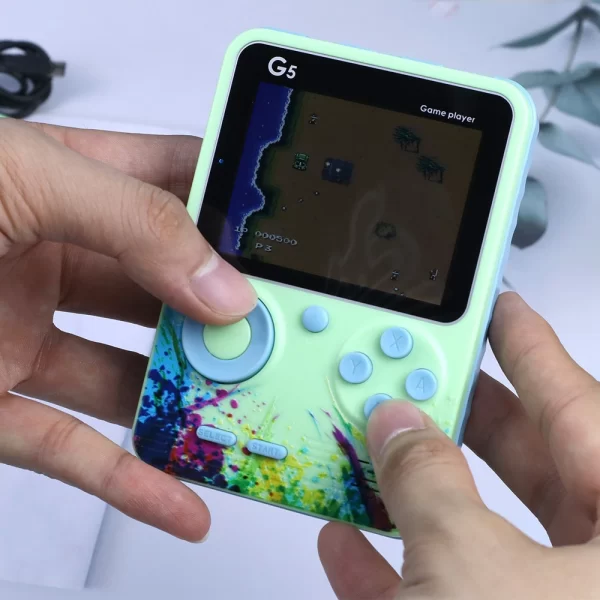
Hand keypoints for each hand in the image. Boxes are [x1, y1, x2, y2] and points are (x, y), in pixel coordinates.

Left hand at [0, 118, 255, 541]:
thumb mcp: (11, 180)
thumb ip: (130, 219)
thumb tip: (222, 283)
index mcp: (65, 184)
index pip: (174, 181)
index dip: (234, 199)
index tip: (289, 232)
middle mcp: (58, 258)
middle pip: (171, 290)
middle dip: (227, 316)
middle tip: (279, 336)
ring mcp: (31, 334)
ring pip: (136, 376)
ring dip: (192, 402)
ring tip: (247, 416)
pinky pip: (80, 447)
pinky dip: (133, 478)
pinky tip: (182, 496)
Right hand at [319, 292, 599, 598]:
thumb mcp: (470, 564)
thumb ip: (429, 483)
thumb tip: (397, 428)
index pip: (575, 405)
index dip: (528, 346)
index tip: (497, 307)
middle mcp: (599, 570)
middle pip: (527, 464)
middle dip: (462, 417)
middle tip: (426, 377)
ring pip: (482, 530)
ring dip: (416, 494)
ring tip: (376, 448)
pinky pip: (448, 590)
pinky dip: (393, 567)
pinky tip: (348, 544)